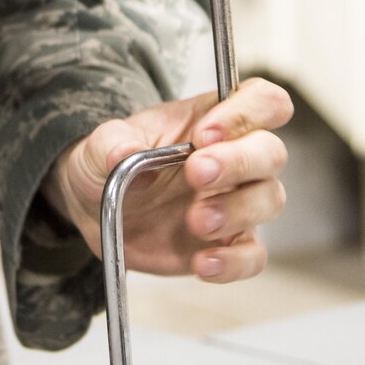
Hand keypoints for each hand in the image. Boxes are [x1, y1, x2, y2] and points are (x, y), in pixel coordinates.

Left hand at [41, 77, 293, 281]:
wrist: (93, 207)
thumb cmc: (110, 162)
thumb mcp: (99, 144)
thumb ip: (111, 142)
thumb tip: (123, 152)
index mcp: (213, 118)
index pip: (261, 101)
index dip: (245, 113)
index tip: (204, 134)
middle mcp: (234, 156)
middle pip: (271, 151)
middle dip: (238, 162)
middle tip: (196, 174)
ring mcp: (235, 201)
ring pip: (269, 199)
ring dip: (236, 210)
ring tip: (197, 220)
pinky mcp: (228, 243)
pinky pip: (252, 255)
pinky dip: (234, 262)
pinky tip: (203, 263)